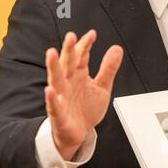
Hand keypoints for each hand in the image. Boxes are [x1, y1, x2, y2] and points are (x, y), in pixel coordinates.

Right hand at [45, 30, 123, 159]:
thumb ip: (108, 69)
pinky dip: (52, 98)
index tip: (92, 34)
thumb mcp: (102, 87)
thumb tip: (116, 49)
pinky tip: (50, 90)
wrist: (78, 132)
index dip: (86, 45)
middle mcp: (68, 83)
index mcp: (78, 75)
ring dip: (53, 66)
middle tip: (71, 37)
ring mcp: (62, 96)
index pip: (81, 56)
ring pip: (56, 79)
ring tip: (51, 53)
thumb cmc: (86, 109)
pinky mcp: (58, 113)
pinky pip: (54, 105)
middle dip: (69, 50)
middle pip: (67, 63)